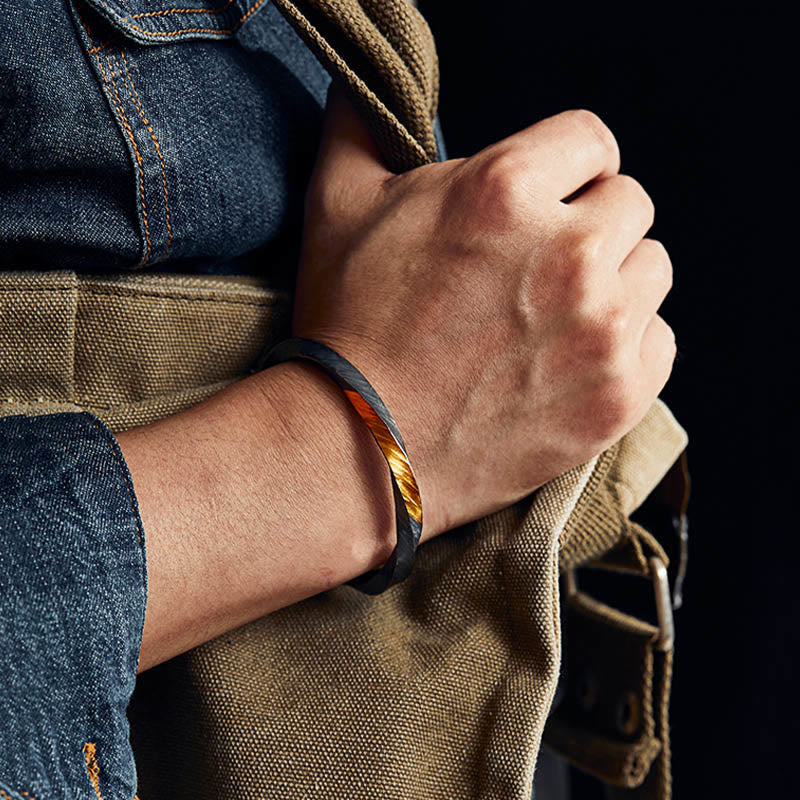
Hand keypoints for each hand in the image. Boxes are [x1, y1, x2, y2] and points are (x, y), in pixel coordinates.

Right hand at [293, 87, 675, 538]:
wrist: (359, 443)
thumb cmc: (348, 324)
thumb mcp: (337, 208)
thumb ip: (360, 128)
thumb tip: (362, 92)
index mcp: (506, 191)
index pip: (591, 141)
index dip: (567, 166)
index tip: (550, 196)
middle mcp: (570, 254)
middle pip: (631, 204)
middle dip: (590, 223)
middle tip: (540, 264)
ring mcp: (602, 331)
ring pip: (651, 271)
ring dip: (614, 282)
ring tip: (555, 314)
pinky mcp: (618, 396)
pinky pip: (661, 341)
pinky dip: (628, 344)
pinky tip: (575, 357)